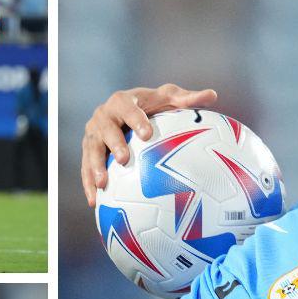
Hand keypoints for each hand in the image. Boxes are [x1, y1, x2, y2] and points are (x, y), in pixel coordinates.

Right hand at [80, 84, 217, 206]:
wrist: (123, 112)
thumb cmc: (151, 105)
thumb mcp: (168, 99)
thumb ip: (187, 99)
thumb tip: (212, 95)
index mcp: (122, 101)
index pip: (127, 108)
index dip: (135, 120)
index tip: (147, 134)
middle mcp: (103, 116)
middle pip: (105, 129)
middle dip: (113, 144)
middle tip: (124, 160)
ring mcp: (92, 134)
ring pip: (91, 150)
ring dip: (95, 167)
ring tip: (102, 184)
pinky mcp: (87, 151)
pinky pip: (85, 168)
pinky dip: (88, 184)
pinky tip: (94, 202)